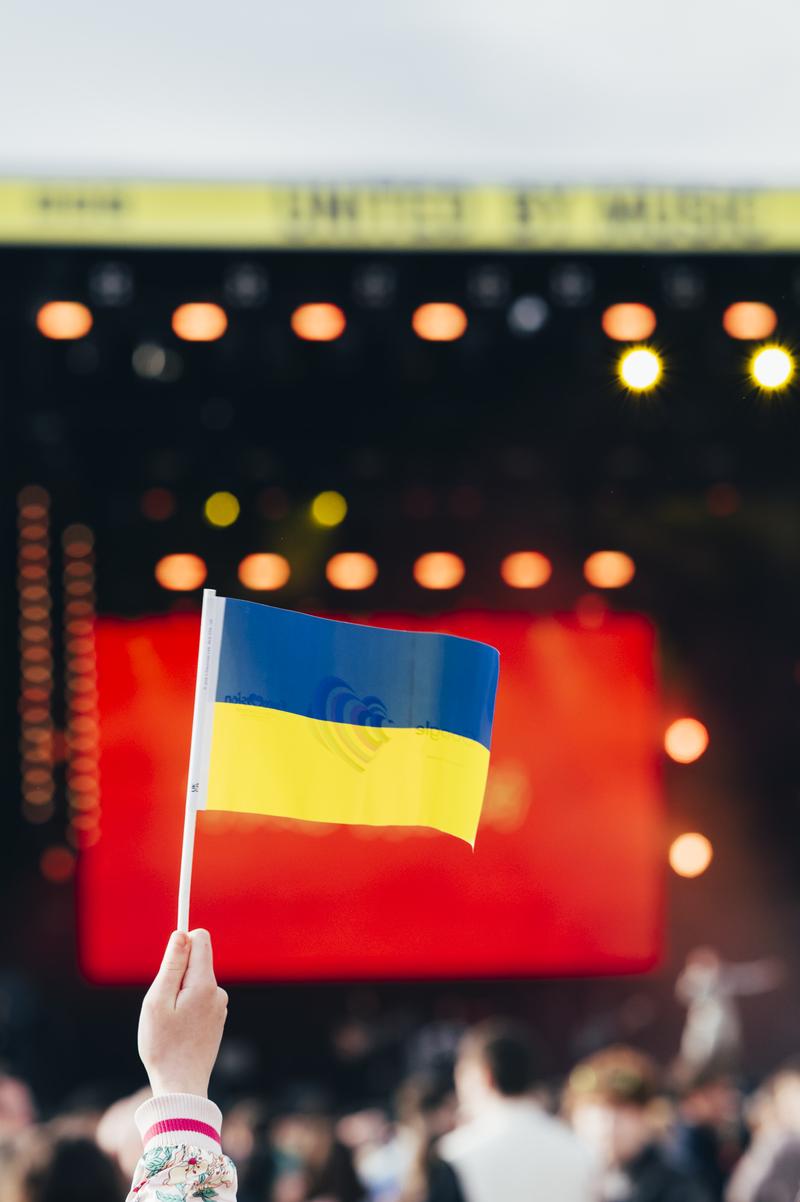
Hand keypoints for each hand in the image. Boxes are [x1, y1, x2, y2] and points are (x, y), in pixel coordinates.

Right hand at [138, 929, 227, 1097]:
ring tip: (169, 1023)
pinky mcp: (216, 1020)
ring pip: (195, 983)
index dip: (182, 941)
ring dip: (179, 994)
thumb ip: (171, 965)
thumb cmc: (163, 1045)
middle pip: (196, 962)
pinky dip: (185, 1009)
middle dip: (176, 974)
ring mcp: (219, 1007)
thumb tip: (182, 933)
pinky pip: (198, 1001)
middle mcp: (218, 992)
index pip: (200, 939)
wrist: (181, 1086)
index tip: (168, 959)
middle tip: (162, 1004)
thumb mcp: (158, 1001)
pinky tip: (178, 1032)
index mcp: (205, 983)